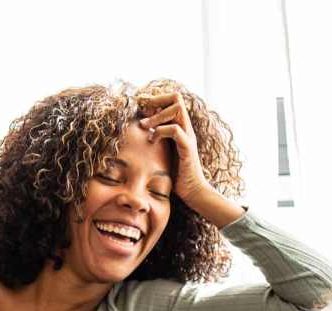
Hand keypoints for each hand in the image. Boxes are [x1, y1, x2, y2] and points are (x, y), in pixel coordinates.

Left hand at [137, 92, 243, 228]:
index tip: (140, 104)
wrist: (192, 192)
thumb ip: (156, 138)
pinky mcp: (187, 148)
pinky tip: (151, 141)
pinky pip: (175, 130)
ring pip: (177, 109)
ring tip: (144, 126)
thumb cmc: (176, 174)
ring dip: (157, 115)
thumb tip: (139, 130)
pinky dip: (160, 131)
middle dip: (156, 100)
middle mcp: (186, 128)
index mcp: (180, 126)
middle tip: (142, 110)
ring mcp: (188, 136)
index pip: (173, 100)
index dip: (156, 98)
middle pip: (177, 98)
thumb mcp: (162, 151)